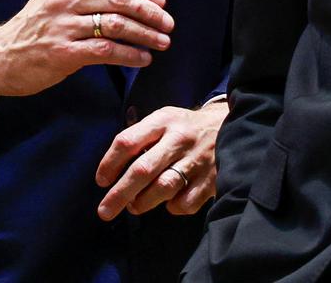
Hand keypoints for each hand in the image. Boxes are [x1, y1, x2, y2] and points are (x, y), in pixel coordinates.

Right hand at [0, 0, 171, 104]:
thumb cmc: (32, 28)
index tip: (161, 1)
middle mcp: (65, 0)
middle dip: (150, 11)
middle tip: (168, 23)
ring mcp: (64, 26)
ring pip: (117, 24)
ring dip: (145, 34)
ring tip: (162, 42)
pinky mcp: (64, 53)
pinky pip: (106, 50)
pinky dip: (130, 55)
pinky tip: (143, 59)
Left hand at [95, 97, 227, 219]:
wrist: (228, 125)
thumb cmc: (184, 127)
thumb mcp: (162, 120)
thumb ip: (139, 139)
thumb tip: (113, 174)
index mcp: (163, 120)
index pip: (127, 141)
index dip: (109, 164)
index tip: (102, 181)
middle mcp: (179, 139)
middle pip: (143, 169)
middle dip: (119, 194)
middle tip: (104, 211)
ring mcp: (197, 160)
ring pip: (163, 187)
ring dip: (143, 202)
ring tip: (135, 205)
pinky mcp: (211, 179)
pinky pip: (184, 203)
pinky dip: (172, 207)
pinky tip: (170, 200)